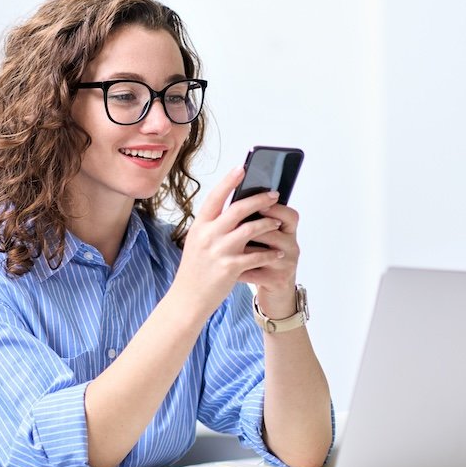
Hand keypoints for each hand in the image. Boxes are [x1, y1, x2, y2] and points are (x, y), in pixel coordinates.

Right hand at [173, 166, 290, 317]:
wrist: (188, 298)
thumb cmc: (195, 269)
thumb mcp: (197, 241)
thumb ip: (213, 225)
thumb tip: (238, 208)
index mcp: (199, 225)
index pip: (216, 197)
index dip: (229, 181)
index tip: (242, 168)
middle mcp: (208, 235)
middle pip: (238, 209)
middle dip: (259, 199)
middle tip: (274, 195)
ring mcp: (219, 251)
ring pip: (251, 229)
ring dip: (268, 225)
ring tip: (277, 224)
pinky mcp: (230, 268)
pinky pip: (257, 256)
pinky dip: (270, 254)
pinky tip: (278, 253)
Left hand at [238, 197, 299, 319]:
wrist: (276, 293)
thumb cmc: (265, 259)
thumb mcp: (268, 239)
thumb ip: (258, 221)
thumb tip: (237, 201)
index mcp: (289, 232)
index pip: (289, 215)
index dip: (274, 208)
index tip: (256, 204)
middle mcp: (292, 247)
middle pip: (272, 231)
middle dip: (249, 228)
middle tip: (231, 225)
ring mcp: (286, 265)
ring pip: (261, 252)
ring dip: (240, 250)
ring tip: (224, 247)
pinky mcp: (277, 281)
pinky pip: (254, 272)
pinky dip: (238, 270)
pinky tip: (226, 269)